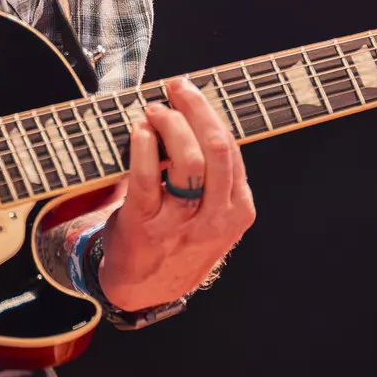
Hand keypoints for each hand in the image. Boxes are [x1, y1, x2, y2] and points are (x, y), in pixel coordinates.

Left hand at [98, 76, 254, 310]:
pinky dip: (143, 148)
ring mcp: (180, 224)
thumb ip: (215, 175)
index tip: (190, 91)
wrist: (146, 288)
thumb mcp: (215, 215)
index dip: (209, 112)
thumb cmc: (180, 239)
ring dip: (171, 126)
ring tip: (155, 111)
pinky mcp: (145, 227)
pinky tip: (139, 132)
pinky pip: (147, 181)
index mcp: (237, 210)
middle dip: (196, 109)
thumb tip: (197, 114)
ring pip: (188, 163)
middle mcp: (214, 218)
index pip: (231, 149)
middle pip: (215, 150)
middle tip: (177, 88)